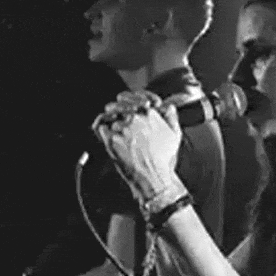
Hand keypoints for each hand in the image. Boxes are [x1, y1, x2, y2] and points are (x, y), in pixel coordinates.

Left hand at [92, 90, 185, 205]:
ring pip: (110, 114)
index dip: (131, 101)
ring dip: (110, 117)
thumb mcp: (174, 136)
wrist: (154, 177)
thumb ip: (172, 118)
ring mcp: (122, 128)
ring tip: (111, 123)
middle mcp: (135, 118)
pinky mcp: (111, 139)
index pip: (136, 98)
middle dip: (118, 108)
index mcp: (150, 114)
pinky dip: (102, 127)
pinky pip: (101, 126)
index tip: (129, 106)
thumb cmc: (164, 160)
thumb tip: (168, 106)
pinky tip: (105, 131)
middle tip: (116, 113)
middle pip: (121, 104)